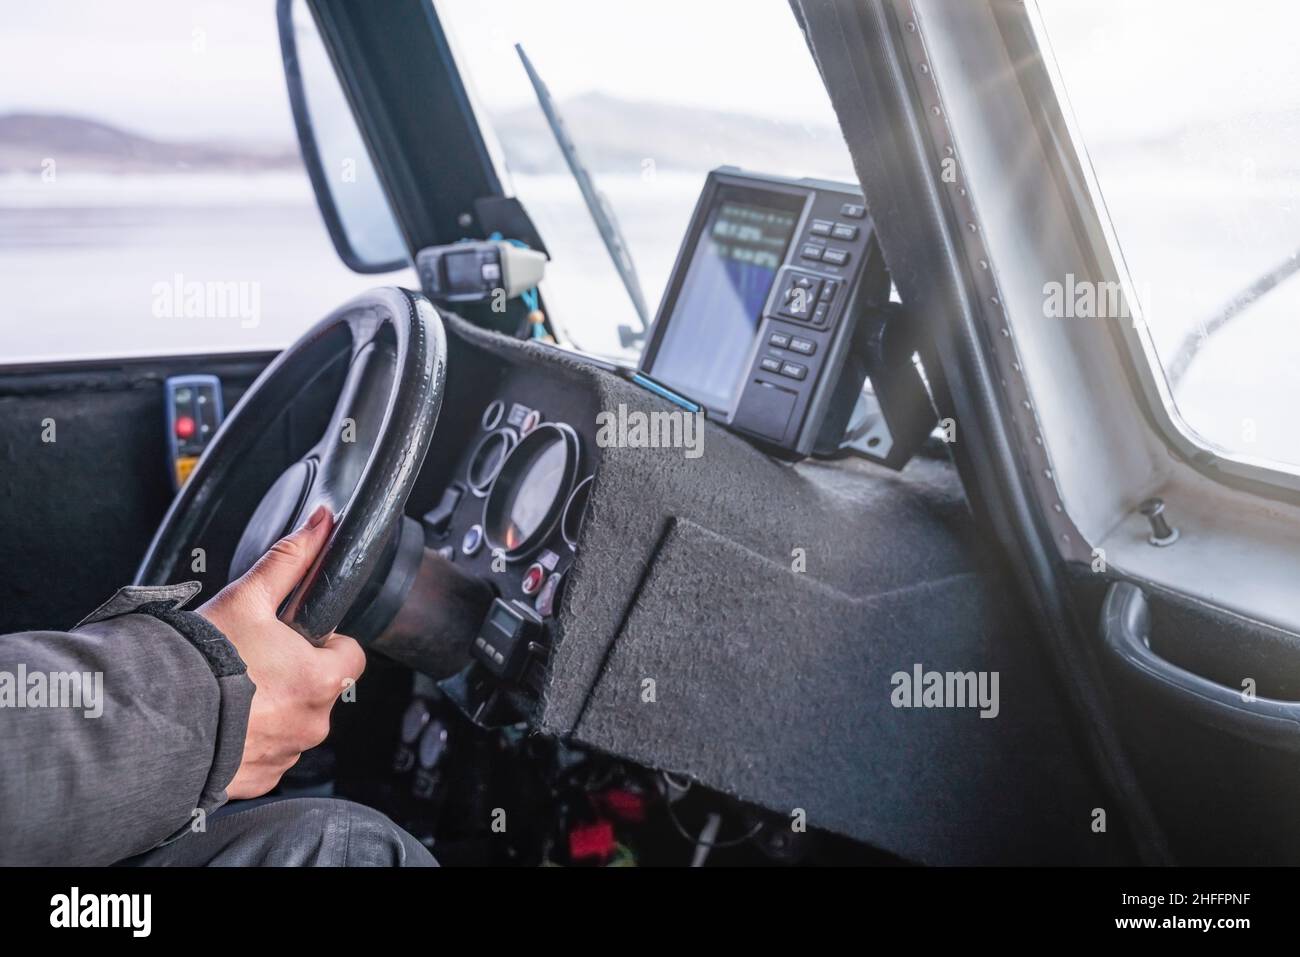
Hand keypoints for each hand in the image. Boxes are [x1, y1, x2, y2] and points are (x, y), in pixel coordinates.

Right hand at [198, 504, 365, 798]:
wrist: (151, 724)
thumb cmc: (201, 662)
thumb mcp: (247, 598)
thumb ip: (289, 560)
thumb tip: (321, 524)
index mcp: (322, 678)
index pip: (349, 654)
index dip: (323, 640)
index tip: (293, 636)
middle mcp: (313, 722)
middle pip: (318, 688)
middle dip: (292, 673)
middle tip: (252, 661)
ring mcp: (286, 755)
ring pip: (292, 722)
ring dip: (270, 708)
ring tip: (230, 692)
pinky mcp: (259, 779)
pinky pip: (266, 753)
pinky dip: (249, 739)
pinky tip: (221, 721)